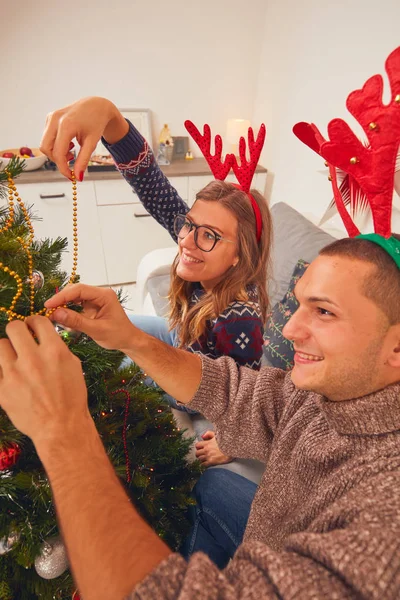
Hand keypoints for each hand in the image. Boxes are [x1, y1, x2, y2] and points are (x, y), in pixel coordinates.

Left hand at [0, 317, 88, 447]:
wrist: (61, 427)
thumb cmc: (71, 397)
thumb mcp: (73, 366)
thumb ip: (57, 347)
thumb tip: (43, 334)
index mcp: (54, 351)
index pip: (37, 321)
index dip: (34, 322)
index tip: (33, 327)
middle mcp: (33, 359)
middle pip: (14, 327)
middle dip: (18, 330)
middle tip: (21, 338)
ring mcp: (14, 374)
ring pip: (0, 345)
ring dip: (7, 349)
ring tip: (14, 358)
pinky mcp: (1, 389)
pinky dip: (2, 369)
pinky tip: (10, 374)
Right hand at [40, 97, 128, 180]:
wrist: (96, 105)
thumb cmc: (96, 122)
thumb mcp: (92, 143)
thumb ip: (83, 160)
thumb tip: (78, 177)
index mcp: (66, 125)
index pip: (58, 153)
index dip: (63, 168)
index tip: (71, 176)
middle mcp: (55, 119)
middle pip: (46, 148)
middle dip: (57, 160)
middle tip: (72, 161)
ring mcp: (50, 117)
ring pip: (45, 143)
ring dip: (57, 152)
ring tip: (73, 149)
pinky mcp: (49, 118)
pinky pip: (47, 137)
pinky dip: (56, 144)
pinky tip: (69, 142)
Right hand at [45, 283, 134, 351]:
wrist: (128, 340)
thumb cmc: (118, 335)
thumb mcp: (97, 330)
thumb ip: (76, 321)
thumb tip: (56, 313)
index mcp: (104, 295)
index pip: (79, 290)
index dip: (62, 296)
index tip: (48, 305)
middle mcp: (99, 294)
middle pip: (75, 291)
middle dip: (60, 300)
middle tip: (47, 311)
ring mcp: (95, 299)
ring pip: (74, 297)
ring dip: (62, 305)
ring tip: (51, 315)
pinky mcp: (91, 306)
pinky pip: (76, 305)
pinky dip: (68, 311)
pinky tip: (61, 318)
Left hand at [195, 430, 232, 467]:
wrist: (232, 448)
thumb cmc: (225, 441)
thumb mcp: (217, 434)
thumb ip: (208, 434)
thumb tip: (202, 436)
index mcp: (207, 443)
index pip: (197, 445)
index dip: (198, 447)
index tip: (201, 448)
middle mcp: (206, 450)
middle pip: (197, 453)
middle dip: (199, 454)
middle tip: (202, 454)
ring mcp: (208, 456)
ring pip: (199, 459)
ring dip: (201, 459)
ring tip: (205, 459)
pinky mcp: (211, 462)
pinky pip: (203, 465)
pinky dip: (204, 465)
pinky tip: (206, 464)